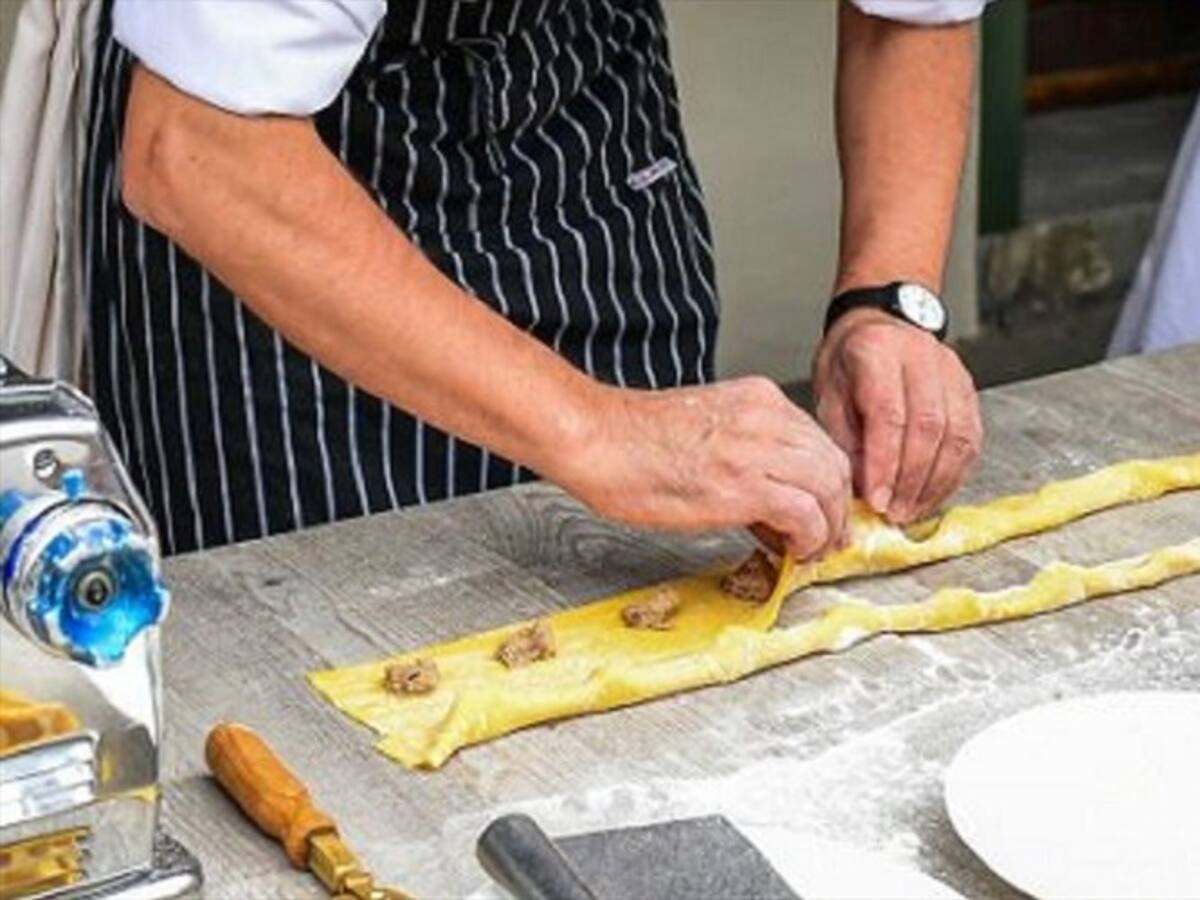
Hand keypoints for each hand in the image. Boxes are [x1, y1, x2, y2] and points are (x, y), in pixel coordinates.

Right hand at [557, 378, 851, 559]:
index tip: (817, 512)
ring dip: (827, 527)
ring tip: (808, 550)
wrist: (595, 440)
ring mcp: (758, 449)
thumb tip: (769, 503)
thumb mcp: (703, 432)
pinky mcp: (746, 485)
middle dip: (836, 508)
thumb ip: (744, 453)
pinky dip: (808, 540)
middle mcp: (766, 417)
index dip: (823, 484)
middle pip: (833, 463)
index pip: (816, 441)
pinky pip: (806, 515)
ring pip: (829, 488)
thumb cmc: (630, 441)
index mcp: (756, 400)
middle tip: (825, 539)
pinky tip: (791, 551)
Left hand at [813, 308, 982, 523]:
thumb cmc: (848, 361)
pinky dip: (955, 473)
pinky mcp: (968, 389)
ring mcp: (952, 371)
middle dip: (911, 480)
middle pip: (929, 428)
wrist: (881, 322)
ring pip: (957, 436)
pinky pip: (971, 438)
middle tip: (894, 514)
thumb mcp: (829, 392)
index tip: (875, 500)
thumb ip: (844, 438)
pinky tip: (934, 493)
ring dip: (936, 483)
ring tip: (913, 511)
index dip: (884, 464)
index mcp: (878, 352)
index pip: (889, 415)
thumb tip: (861, 488)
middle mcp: (922, 357)